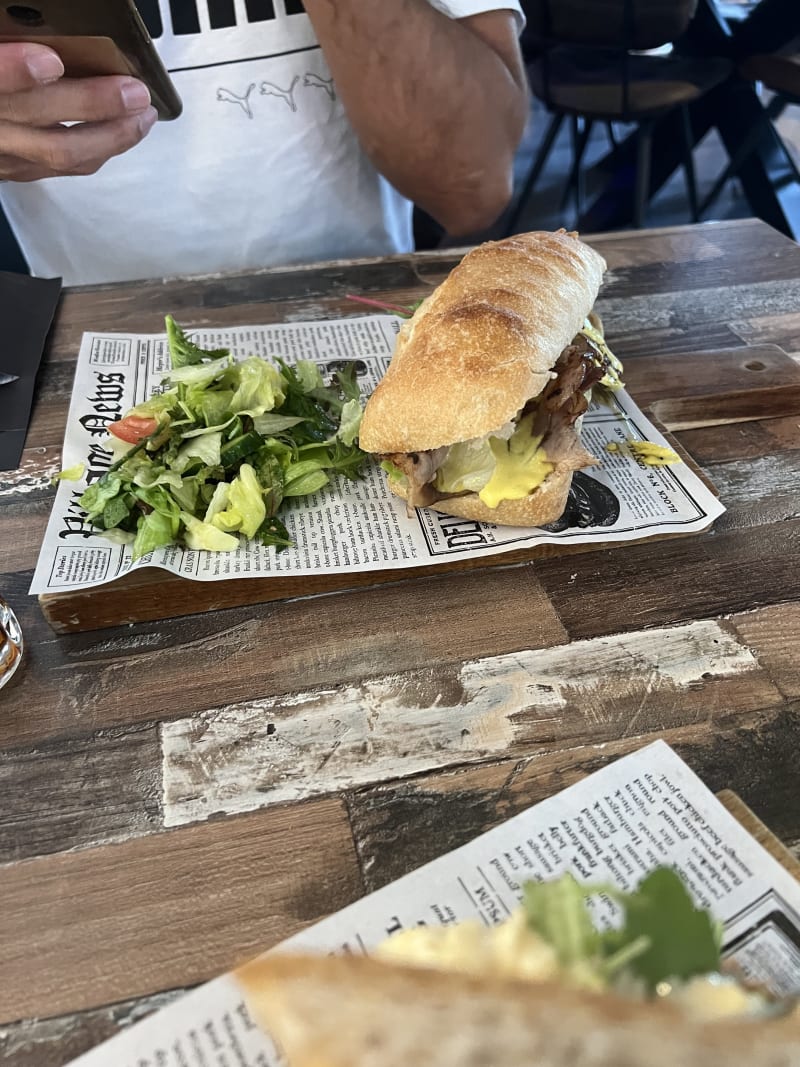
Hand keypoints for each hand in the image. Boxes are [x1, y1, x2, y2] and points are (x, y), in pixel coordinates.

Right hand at [0, 42, 157, 180]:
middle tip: (131, 91)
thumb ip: (5, 46)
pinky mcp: (16, 171)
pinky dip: (99, 149)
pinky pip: (63, 167)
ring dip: (110, 136)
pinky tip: (122, 132)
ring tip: (141, 115)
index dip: (13, 71)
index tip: (50, 61)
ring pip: (58, 152)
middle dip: (91, 104)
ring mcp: (3, 154)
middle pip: (34, 116)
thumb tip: (38, 30)